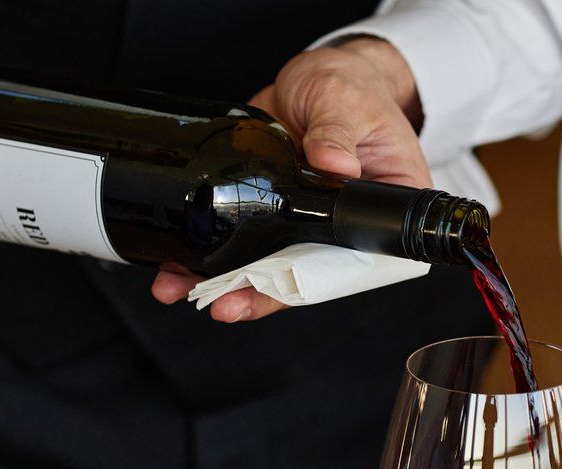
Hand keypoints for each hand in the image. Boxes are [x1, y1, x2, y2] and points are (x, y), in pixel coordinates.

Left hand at [151, 36, 426, 322]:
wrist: (321, 73)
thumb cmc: (352, 88)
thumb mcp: (348, 104)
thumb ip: (338, 134)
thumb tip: (332, 165)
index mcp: (382, 215)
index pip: (351, 265)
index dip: (312, 283)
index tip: (275, 292)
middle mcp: (343, 230)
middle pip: (303, 277)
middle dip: (258, 294)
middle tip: (224, 303)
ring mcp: (303, 223)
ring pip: (267, 268)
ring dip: (224, 281)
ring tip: (184, 287)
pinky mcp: (269, 210)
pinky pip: (243, 240)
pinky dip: (209, 253)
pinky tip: (179, 265)